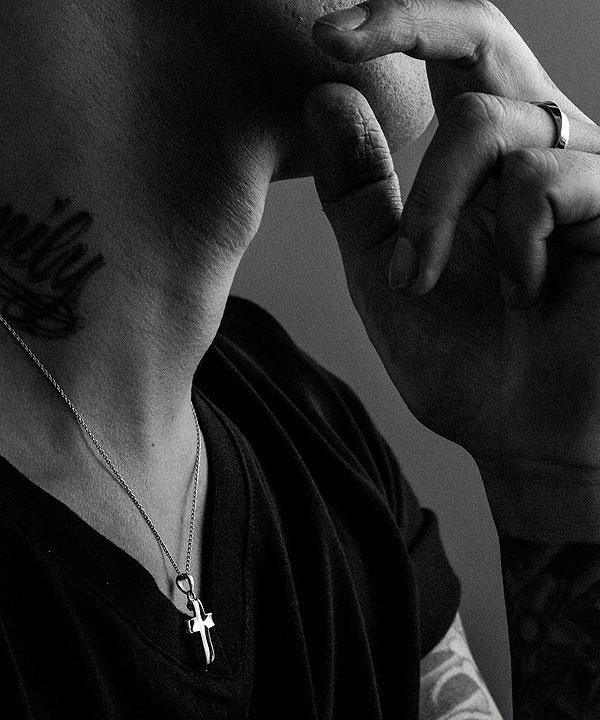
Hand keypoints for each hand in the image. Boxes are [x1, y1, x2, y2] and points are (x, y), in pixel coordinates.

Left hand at [305, 0, 599, 477]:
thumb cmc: (465, 359)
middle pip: (483, 34)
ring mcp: (586, 171)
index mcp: (483, 162)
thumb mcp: (388, 268)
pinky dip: (508, 241)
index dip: (391, 24)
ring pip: (490, 123)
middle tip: (335, 36)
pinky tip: (520, 289)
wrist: (526, 434)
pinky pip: (545, 180)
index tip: (322, 34)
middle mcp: (539, 147)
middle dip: (407, 22)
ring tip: (427, 279)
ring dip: (433, 207)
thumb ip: (361, 190)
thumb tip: (324, 96)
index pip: (448, 58)